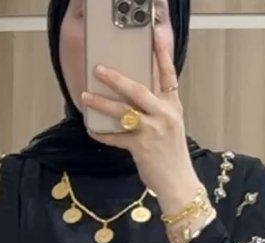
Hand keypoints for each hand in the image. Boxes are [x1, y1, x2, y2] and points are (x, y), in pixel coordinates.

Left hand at [82, 24, 199, 216]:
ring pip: (123, 111)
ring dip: (102, 103)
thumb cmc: (172, 155)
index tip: (153, 39)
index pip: (168, 76)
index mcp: (173, 106)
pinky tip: (91, 129)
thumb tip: (134, 96)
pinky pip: (116, 137)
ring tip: (86, 96)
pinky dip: (102, 134)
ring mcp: (153, 131)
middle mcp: (164, 115)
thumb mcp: (171, 126)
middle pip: (138, 89)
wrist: (178, 183)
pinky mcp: (141, 147)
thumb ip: (157, 109)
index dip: (161, 56)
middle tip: (99, 70)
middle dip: (116, 78)